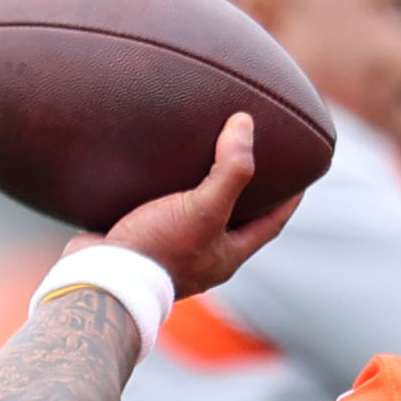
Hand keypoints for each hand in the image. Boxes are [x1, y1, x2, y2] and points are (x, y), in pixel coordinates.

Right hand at [79, 113, 300, 297]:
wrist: (101, 277)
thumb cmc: (157, 249)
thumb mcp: (203, 208)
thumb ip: (230, 170)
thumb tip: (246, 124)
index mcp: (227, 255)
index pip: (272, 223)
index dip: (288, 199)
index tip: (300, 175)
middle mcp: (204, 255)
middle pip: (236, 219)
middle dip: (246, 192)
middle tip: (251, 159)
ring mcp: (171, 249)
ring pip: (196, 213)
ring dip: (202, 187)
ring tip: (204, 154)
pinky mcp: (140, 238)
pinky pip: (160, 210)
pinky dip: (164, 188)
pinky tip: (157, 166)